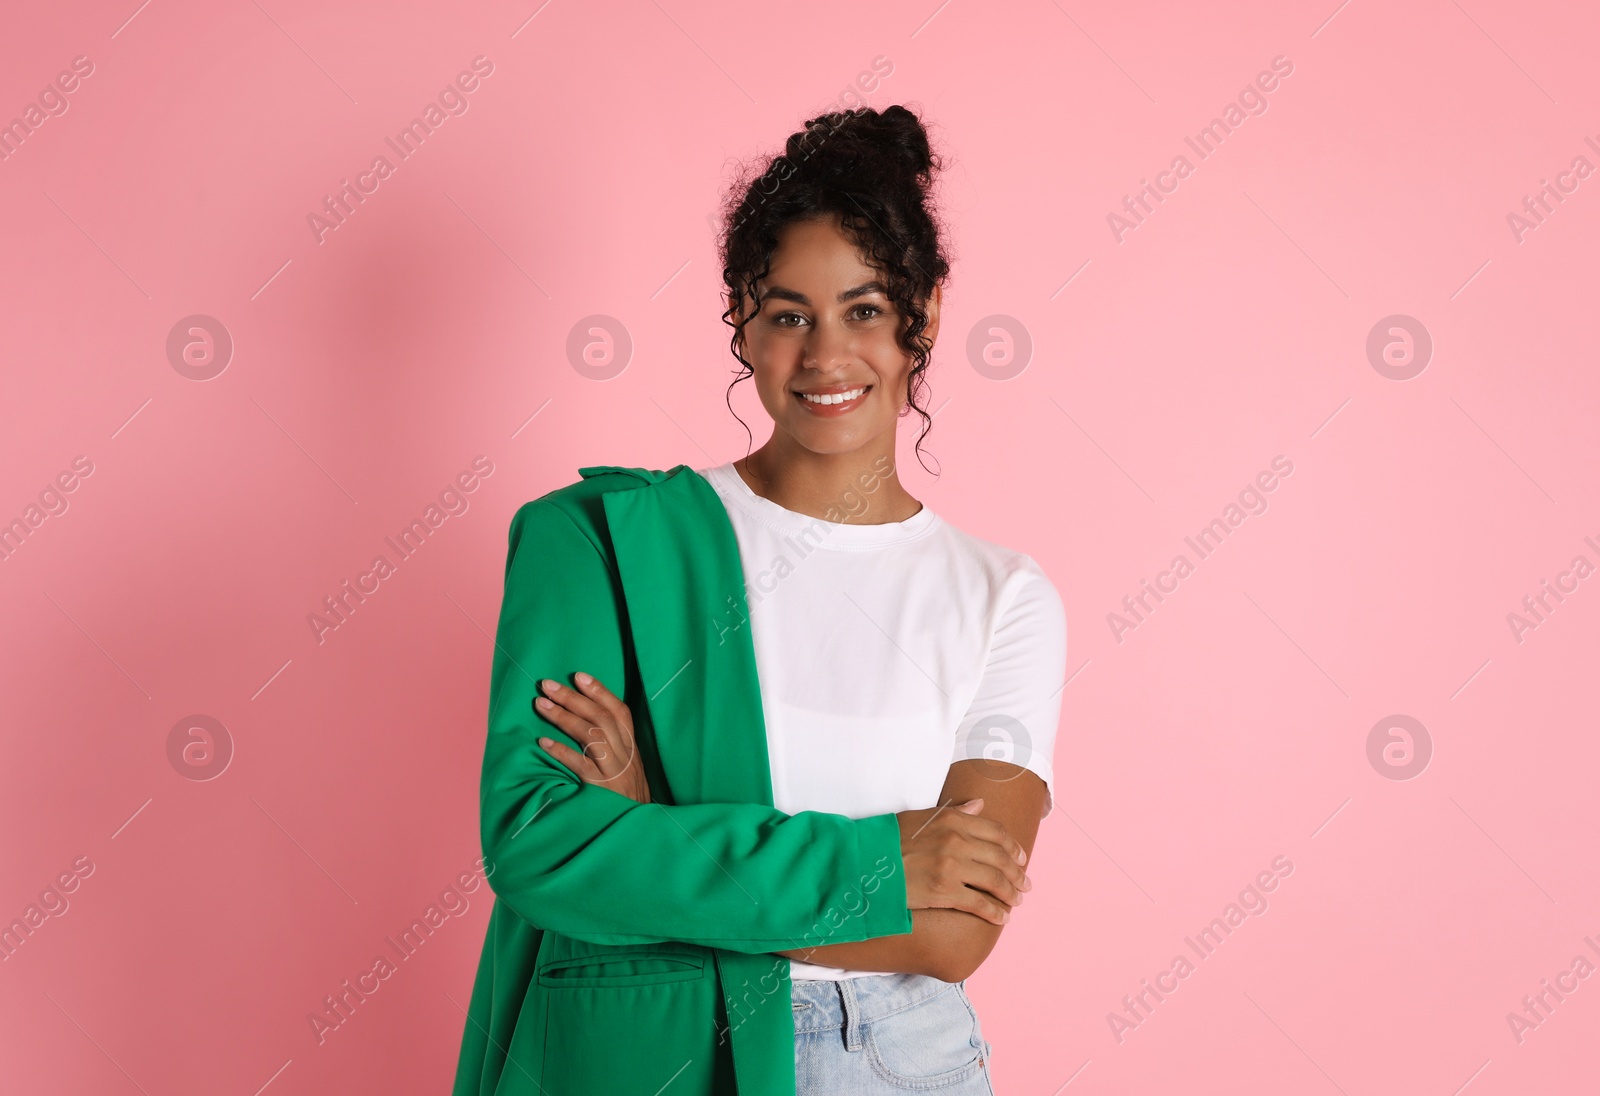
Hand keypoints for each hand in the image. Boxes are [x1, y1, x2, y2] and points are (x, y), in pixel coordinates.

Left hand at [533, 671, 650, 803]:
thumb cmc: (628, 801)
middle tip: (547, 685)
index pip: (620, 712)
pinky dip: (562, 751)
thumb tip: (587, 725)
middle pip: (601, 718)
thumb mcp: (629, 771)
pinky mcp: (602, 790)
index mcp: (632, 749)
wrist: (640, 831)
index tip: (579, 676)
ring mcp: (615, 772)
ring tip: (540, 705)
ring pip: (592, 736)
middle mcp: (626, 756)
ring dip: (563, 717)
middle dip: (573, 698)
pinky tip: (543, 743)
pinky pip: (581, 765)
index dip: (601, 691)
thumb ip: (614, 750)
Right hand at [896, 798, 1030, 925]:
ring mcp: (951, 867)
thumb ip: (953, 812)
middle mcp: (956, 841)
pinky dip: (996, 912)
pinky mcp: (944, 892)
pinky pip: (980, 903)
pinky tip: (1002, 917)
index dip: (1013, 847)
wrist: (864, 863)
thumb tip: (980, 805)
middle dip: (1017, 873)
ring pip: (995, 881)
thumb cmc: (888, 840)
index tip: (1021, 858)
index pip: (995, 831)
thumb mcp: (920, 817)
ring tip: (1017, 901)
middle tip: (1025, 884)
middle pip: (1000, 857)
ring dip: (1011, 893)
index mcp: (951, 820)